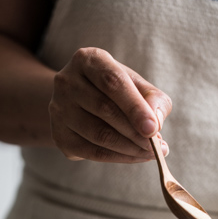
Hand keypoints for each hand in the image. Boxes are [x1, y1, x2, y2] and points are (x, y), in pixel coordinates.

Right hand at [50, 47, 171, 162]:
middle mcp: (67, 81)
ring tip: (151, 153)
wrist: (79, 102)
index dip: (134, 107)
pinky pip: (93, 152)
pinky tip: (136, 157)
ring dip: (131, 148)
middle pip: (105, 109)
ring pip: (99, 135)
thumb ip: (153, 99)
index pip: (112, 82)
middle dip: (136, 132)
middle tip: (158, 146)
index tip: (154, 128)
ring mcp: (59, 109)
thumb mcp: (136, 85)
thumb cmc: (115, 91)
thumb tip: (156, 123)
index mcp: (88, 60)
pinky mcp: (60, 135)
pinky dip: (120, 158)